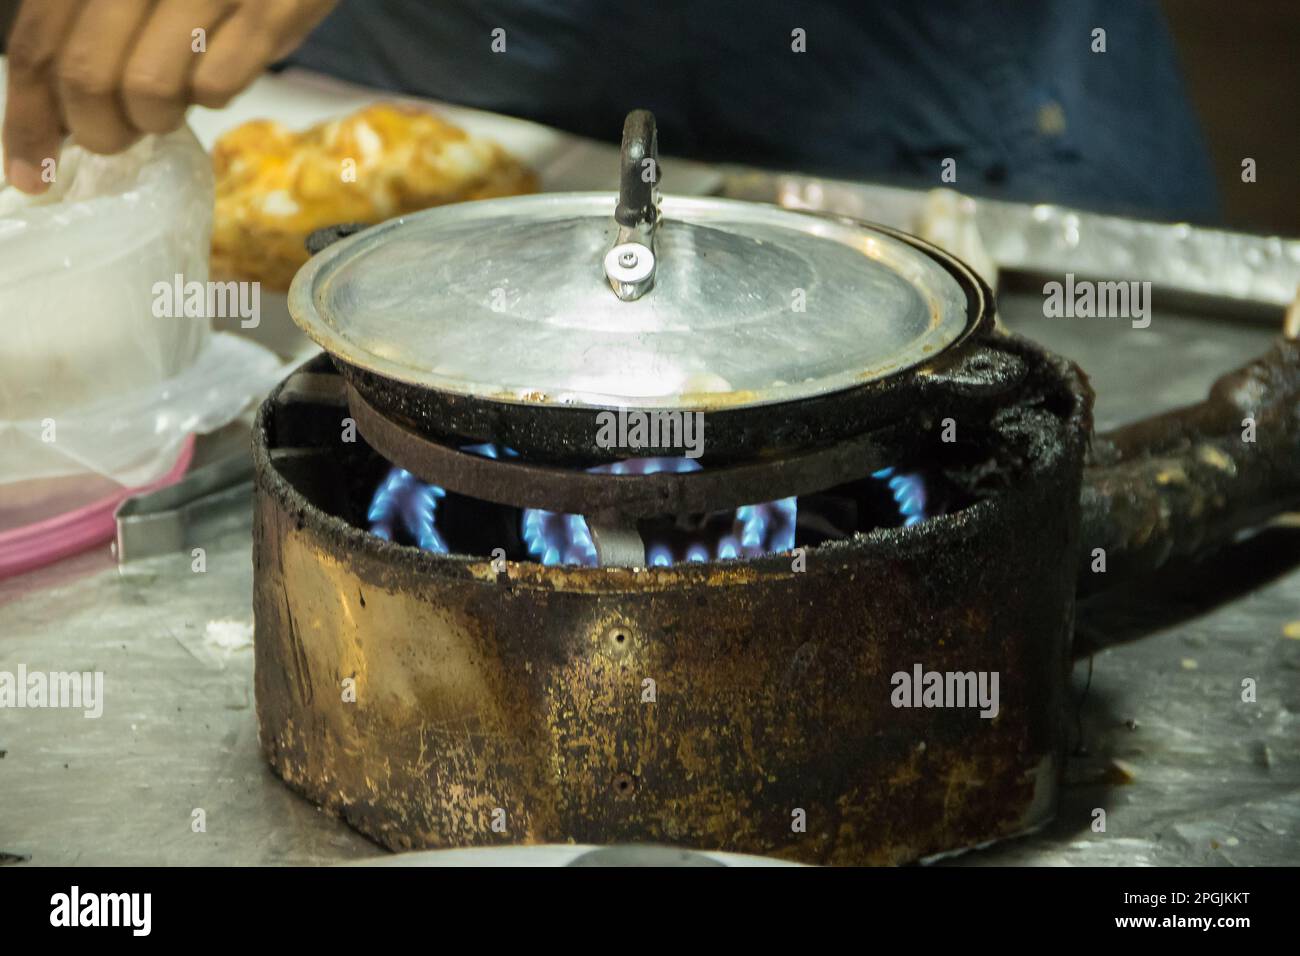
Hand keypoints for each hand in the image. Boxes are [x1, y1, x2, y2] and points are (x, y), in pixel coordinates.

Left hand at [3, 0, 337, 192]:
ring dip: (159, 118)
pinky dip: (214, 97)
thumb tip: (54, 122)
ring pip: (148, 89)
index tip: (32, 175)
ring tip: (176, 102)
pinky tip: (221, 73)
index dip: (28, 118)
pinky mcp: (262, 9)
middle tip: (121, 137)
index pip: (38, 47)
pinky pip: (215, 86)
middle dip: (100, 130)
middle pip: (85, 77)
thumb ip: (86, 36)